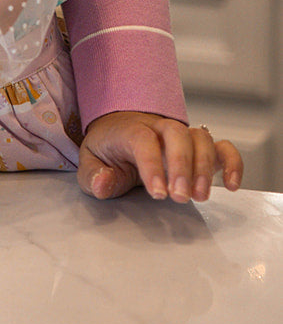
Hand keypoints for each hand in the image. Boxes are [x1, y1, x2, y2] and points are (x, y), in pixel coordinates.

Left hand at [78, 111, 243, 202]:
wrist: (119, 131)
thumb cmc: (107, 149)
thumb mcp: (90, 162)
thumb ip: (92, 176)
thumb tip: (102, 184)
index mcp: (129, 129)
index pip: (143, 140)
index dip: (151, 165)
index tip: (158, 193)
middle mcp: (158, 127)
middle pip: (176, 134)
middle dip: (182, 165)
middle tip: (181, 196)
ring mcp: (181, 135)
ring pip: (200, 138)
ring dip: (205, 167)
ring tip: (200, 196)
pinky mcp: (198, 147)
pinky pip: (221, 147)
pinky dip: (232, 162)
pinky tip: (232, 185)